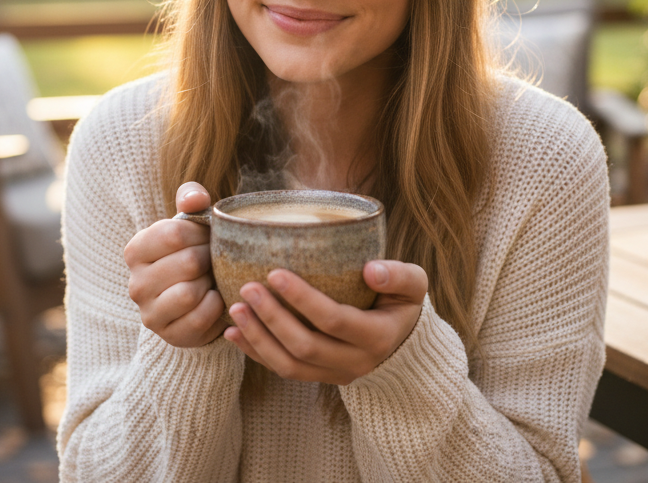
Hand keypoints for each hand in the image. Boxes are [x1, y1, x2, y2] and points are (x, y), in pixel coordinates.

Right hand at [123, 182, 226, 347]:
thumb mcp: (190, 224)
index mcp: (136, 250)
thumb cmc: (192, 253)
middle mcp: (136, 283)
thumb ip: (191, 200)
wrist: (197, 300)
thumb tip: (196, 198)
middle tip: (215, 260)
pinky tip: (215, 299)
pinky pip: (200, 317)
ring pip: (190, 292)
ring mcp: (149, 313)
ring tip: (212, 279)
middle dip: (210, 259)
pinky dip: (216, 306)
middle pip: (187, 262)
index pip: (173, 233)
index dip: (202, 233)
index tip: (209, 237)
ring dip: (211, 284)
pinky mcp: (169, 335)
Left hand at [223, 260, 426, 384]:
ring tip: (235, 309)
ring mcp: (335, 374)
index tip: (275, 273)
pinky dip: (255, 353)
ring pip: (290, 365)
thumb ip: (399, 274)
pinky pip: (283, 371)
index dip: (303, 299)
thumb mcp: (414, 284)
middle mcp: (355, 362)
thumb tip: (371, 269)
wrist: (401, 340)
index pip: (334, 320)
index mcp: (377, 337)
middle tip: (247, 288)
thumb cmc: (401, 301)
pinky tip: (233, 332)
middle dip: (272, 318)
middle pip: (305, 346)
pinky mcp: (319, 377)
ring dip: (258, 338)